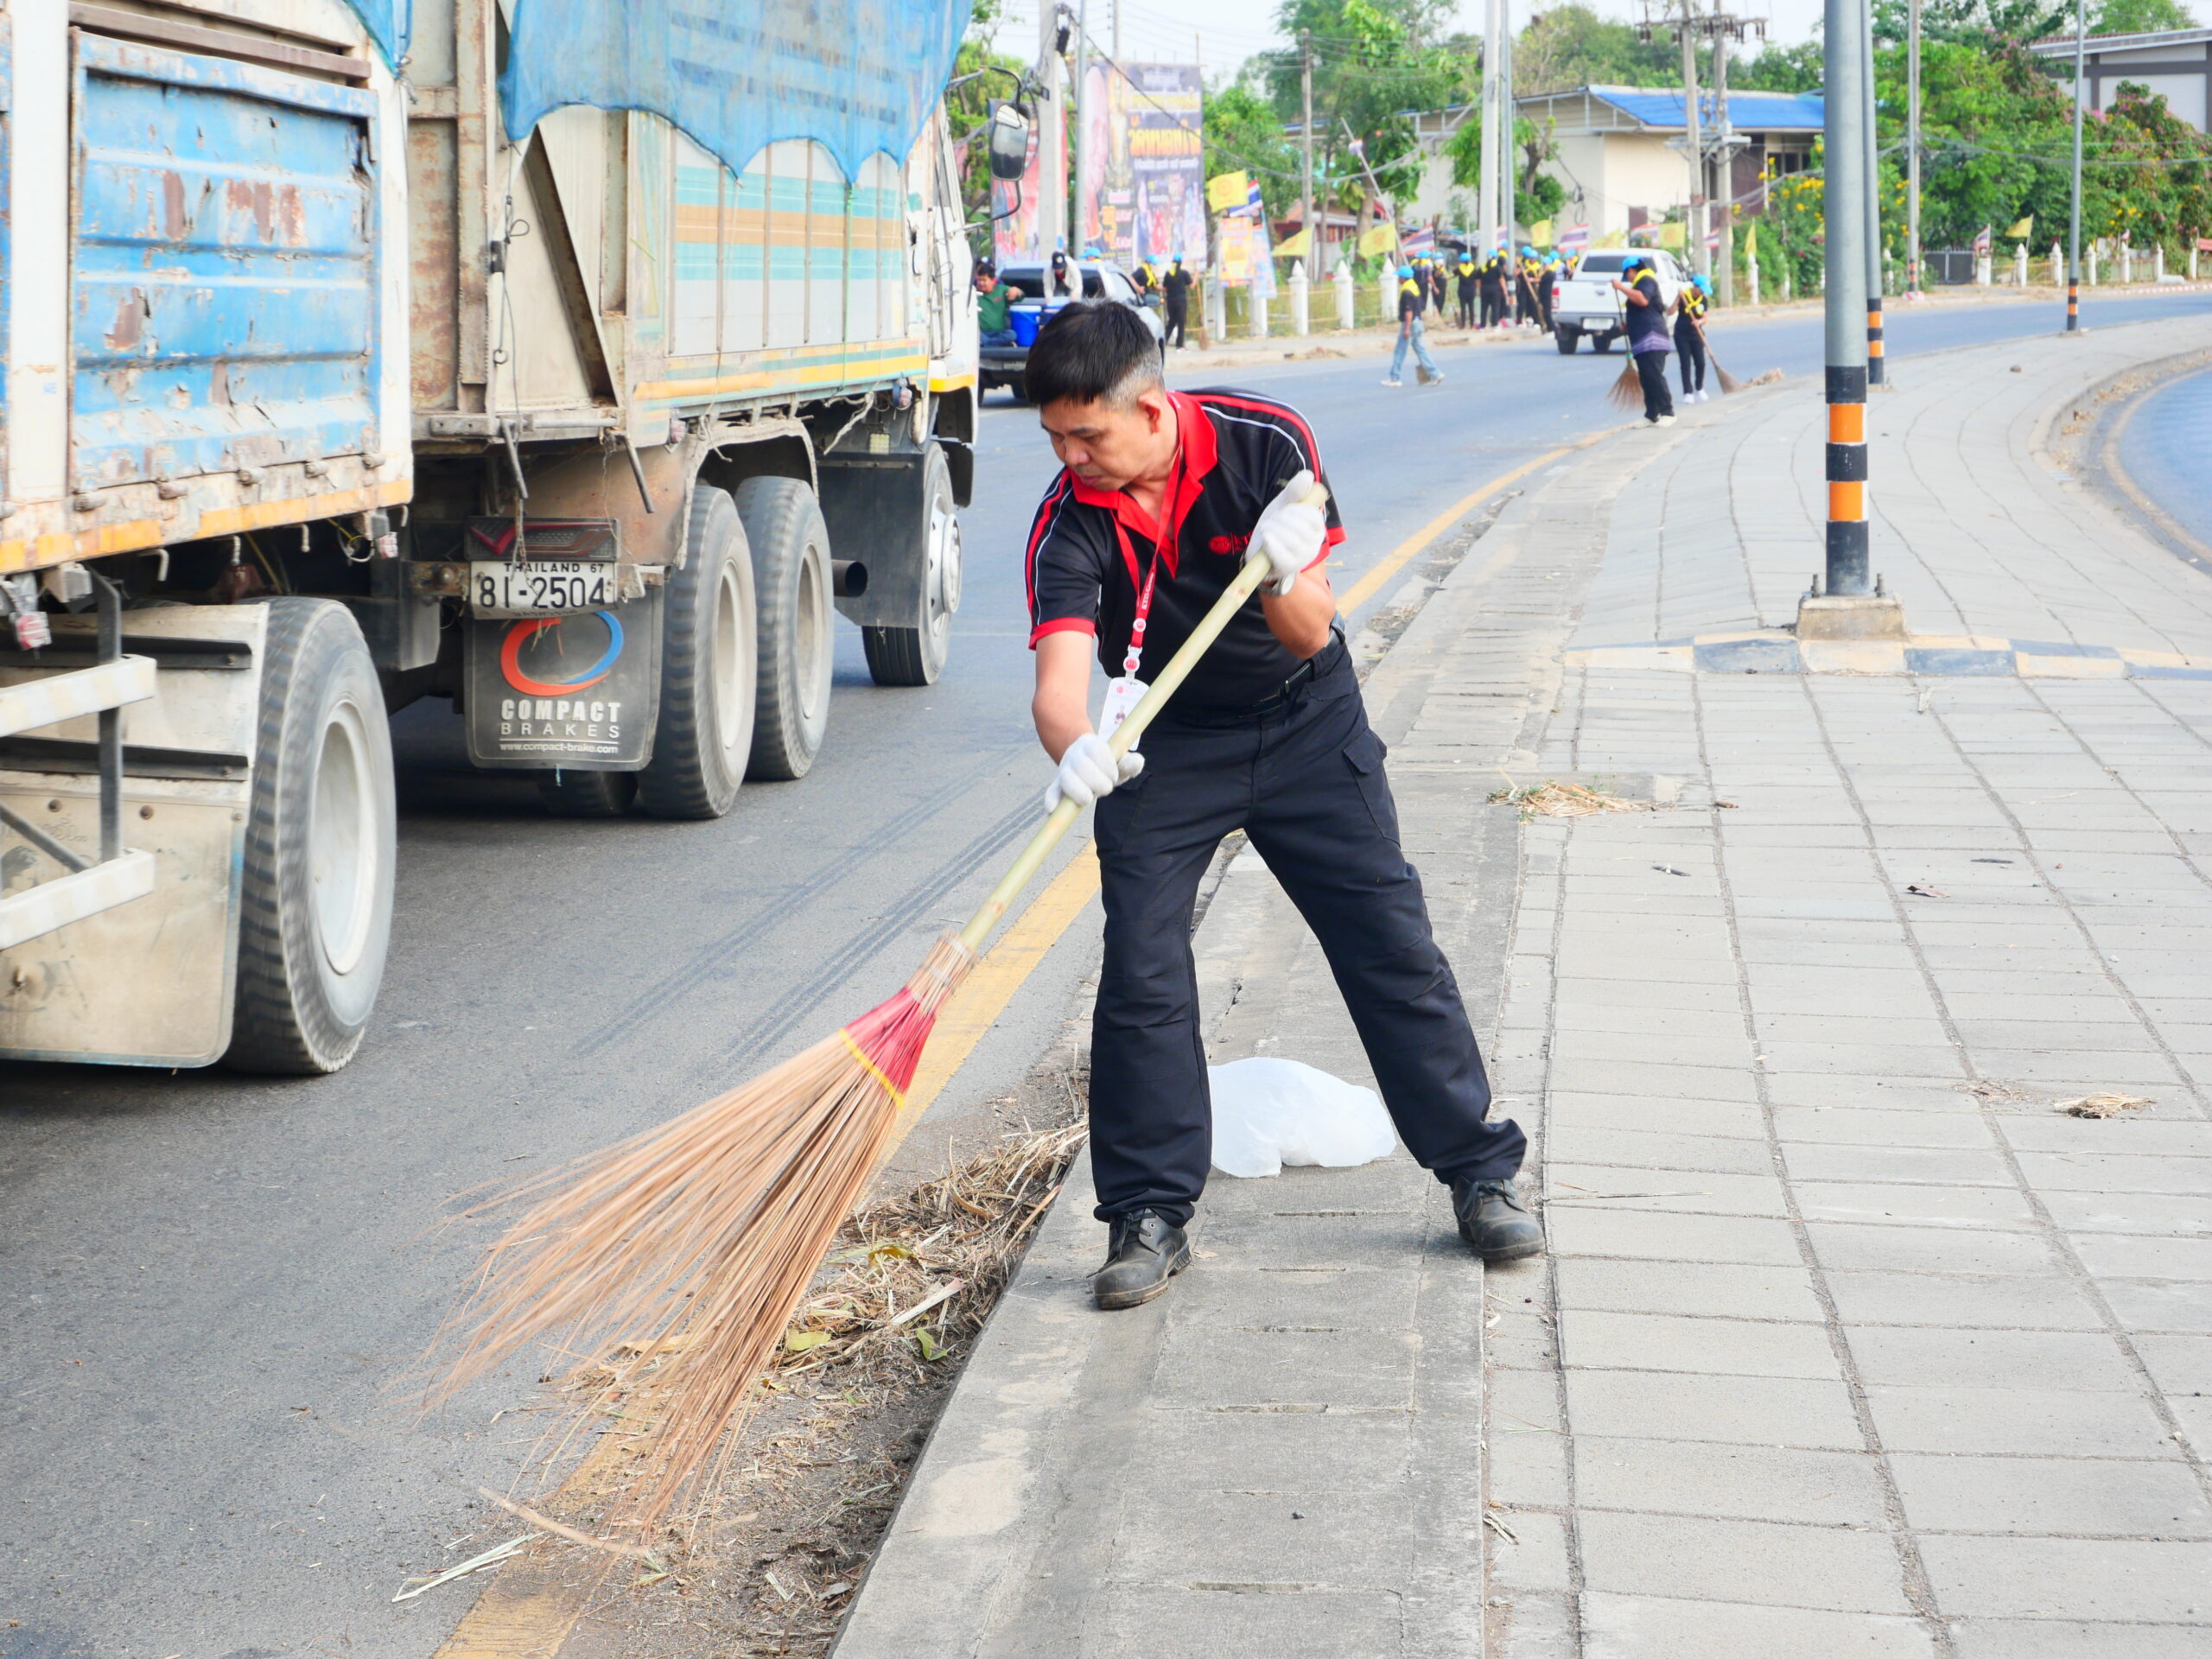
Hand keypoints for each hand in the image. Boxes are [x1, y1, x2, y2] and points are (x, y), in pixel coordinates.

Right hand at [1045, 731, 1143, 810]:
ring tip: (1090, 798)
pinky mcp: (1058, 785)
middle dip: (1098, 781)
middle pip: (1081, 765)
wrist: (1086, 762)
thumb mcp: (1120, 762)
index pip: (1096, 750)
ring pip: (1067, 779)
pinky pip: (1051, 791)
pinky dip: (1051, 800)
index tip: (1114, 775)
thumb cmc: (1107, 765)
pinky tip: (1052, 810)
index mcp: (1090, 744)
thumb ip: (1131, 762)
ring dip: (1081, 792)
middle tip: (1106, 788)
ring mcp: (1064, 770)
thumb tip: (1137, 762)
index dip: (1107, 765)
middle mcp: (1074, 755)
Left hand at [1251, 469, 1326, 596]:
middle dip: (1281, 519)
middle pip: (1300, 527)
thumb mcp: (1284, 506)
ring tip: (1266, 528)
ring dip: (1273, 529)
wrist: (1260, 550)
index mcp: (1316, 528)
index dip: (1295, 510)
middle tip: (1273, 521)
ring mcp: (1302, 558)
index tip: (1285, 510)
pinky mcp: (1289, 567)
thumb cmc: (1277, 527)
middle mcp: (1314, 544)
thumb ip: (1295, 491)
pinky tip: (1266, 537)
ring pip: (1290, 539)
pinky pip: (1282, 554)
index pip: (1312, 516)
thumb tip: (1308, 476)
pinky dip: (1271, 543)